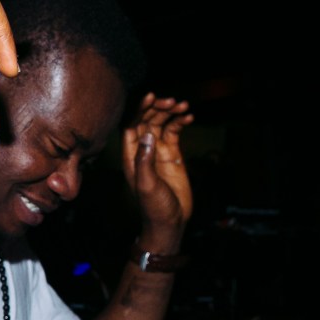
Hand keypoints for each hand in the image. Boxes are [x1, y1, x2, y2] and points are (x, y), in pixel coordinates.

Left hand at [121, 92, 194, 247]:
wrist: (170, 221)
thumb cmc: (154, 207)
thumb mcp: (147, 185)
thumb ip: (145, 161)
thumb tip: (148, 135)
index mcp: (131, 155)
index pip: (131, 125)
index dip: (139, 110)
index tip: (150, 97)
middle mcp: (142, 150)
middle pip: (146, 121)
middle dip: (157, 108)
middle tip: (172, 102)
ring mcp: (157, 151)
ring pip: (161, 124)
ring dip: (170, 113)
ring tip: (183, 106)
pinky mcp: (172, 154)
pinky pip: (174, 133)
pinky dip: (180, 123)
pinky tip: (189, 116)